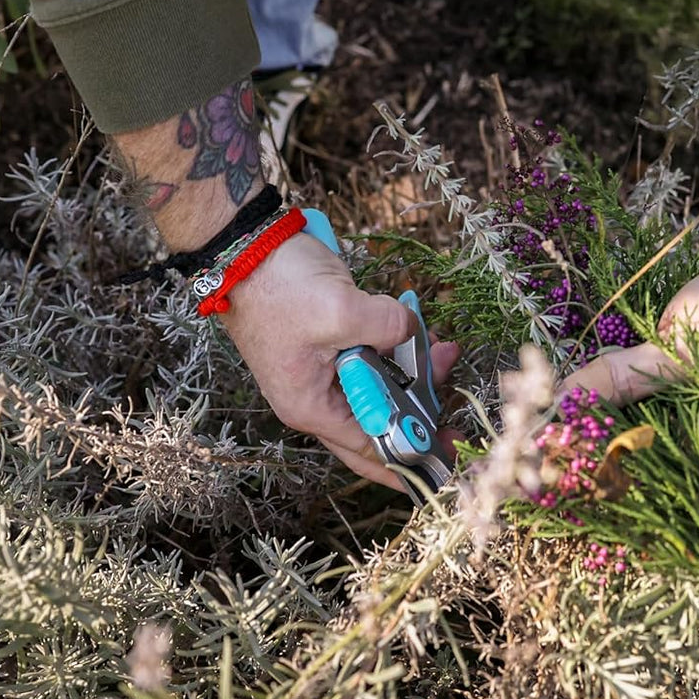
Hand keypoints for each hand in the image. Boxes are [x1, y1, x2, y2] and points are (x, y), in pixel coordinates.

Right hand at [111, 79, 461, 490]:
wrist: (243, 241)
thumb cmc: (277, 284)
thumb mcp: (342, 309)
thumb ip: (389, 329)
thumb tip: (413, 332)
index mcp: (311, 406)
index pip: (371, 449)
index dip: (414, 454)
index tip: (451, 456)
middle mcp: (313, 397)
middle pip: (377, 420)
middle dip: (420, 408)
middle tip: (456, 391)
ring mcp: (318, 369)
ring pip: (377, 386)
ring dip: (411, 373)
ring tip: (442, 352)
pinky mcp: (325, 342)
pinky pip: (369, 357)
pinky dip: (394, 350)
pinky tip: (418, 336)